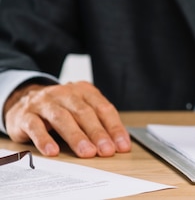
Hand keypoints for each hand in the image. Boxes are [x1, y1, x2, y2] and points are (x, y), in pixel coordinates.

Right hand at [3, 81, 130, 157]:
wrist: (22, 100)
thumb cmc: (59, 109)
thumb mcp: (80, 110)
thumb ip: (98, 123)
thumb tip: (117, 144)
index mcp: (84, 91)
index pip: (103, 108)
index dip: (114, 128)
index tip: (122, 146)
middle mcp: (65, 93)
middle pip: (84, 113)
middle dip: (98, 133)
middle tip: (106, 151)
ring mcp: (44, 103)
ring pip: (62, 118)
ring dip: (76, 137)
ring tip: (87, 152)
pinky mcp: (25, 115)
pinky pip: (35, 127)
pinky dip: (44, 140)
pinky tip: (53, 151)